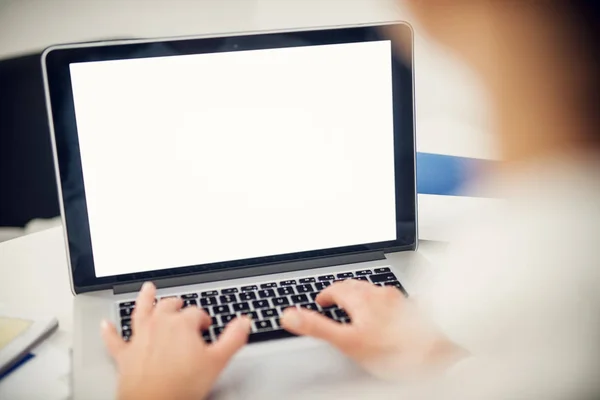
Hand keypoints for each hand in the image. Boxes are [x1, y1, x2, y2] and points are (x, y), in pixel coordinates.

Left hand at [101, 282, 250, 399]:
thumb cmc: (182, 385)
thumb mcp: (217, 361)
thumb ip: (233, 338)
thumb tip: (244, 321)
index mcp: (181, 324)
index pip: (196, 313)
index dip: (204, 320)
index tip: (207, 328)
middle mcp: (159, 325)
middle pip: (169, 306)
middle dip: (178, 305)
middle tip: (183, 307)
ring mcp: (140, 338)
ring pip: (141, 311)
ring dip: (144, 299)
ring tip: (146, 289)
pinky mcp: (125, 354)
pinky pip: (114, 340)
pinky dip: (109, 331)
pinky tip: (105, 324)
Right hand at [281, 279, 464, 378]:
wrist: (436, 357)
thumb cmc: (394, 352)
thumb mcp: (347, 342)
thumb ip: (317, 327)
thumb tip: (290, 315)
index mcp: (362, 298)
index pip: (336, 288)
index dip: (325, 294)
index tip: (320, 301)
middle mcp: (381, 293)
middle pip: (355, 286)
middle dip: (342, 291)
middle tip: (333, 301)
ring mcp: (398, 300)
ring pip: (374, 291)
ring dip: (361, 295)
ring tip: (355, 305)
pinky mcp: (412, 309)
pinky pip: (393, 300)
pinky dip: (382, 303)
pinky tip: (387, 312)